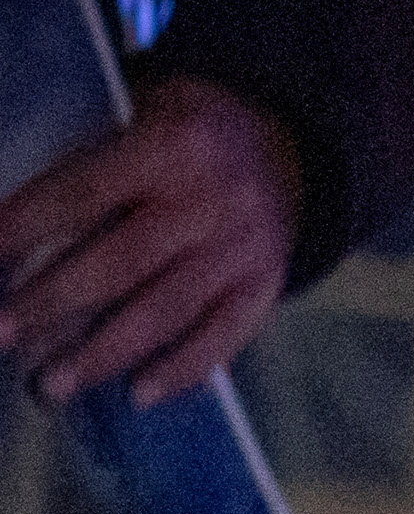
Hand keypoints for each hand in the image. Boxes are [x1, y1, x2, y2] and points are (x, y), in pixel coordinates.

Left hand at [0, 79, 302, 403]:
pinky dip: (181, 370)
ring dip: (103, 354)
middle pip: (120, 263)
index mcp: (168, 148)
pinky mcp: (265, 286)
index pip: (81, 195)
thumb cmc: (180, 131)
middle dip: (51, 304)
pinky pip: (223, 337)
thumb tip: (15, 246)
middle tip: (0, 335)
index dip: (23, 229)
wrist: (285, 143)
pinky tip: (136, 396)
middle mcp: (210, 203)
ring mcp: (242, 251)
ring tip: (50, 387)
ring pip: (165, 310)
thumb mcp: (136, 117)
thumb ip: (91, 169)